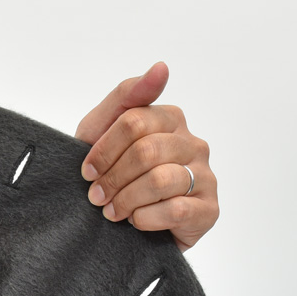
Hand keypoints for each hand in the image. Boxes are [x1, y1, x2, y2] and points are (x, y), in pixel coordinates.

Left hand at [74, 62, 218, 252]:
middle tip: (97, 198)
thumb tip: (162, 67)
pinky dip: (145, 220)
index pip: (134, 122)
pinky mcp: (208, 210)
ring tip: (112, 213)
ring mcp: (205, 177)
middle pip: (146, 151)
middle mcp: (194, 144)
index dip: (104, 150)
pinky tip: (136, 223)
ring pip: (160, 180)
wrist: (122, 228)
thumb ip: (126, 97)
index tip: (87, 172)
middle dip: (113, 178)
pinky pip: (175, 210)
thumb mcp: (102, 133)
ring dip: (126, 200)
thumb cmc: (114, 176)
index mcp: (171, 120)